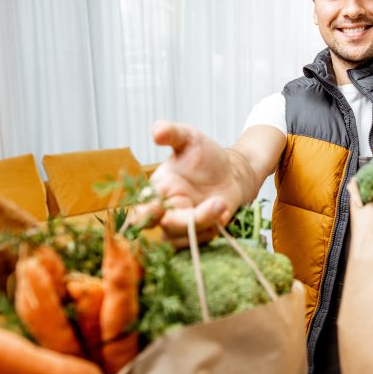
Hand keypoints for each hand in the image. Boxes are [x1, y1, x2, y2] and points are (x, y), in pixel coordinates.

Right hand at [131, 121, 242, 247]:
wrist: (231, 172)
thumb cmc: (205, 156)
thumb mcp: (190, 138)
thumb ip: (173, 133)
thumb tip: (157, 130)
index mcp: (157, 191)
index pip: (141, 210)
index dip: (145, 215)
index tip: (158, 209)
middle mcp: (166, 212)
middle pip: (166, 230)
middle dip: (191, 221)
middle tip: (217, 204)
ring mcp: (183, 225)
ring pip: (183, 241)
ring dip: (205, 226)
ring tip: (223, 205)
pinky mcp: (200, 233)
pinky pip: (200, 243)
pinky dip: (214, 231)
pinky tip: (225, 214)